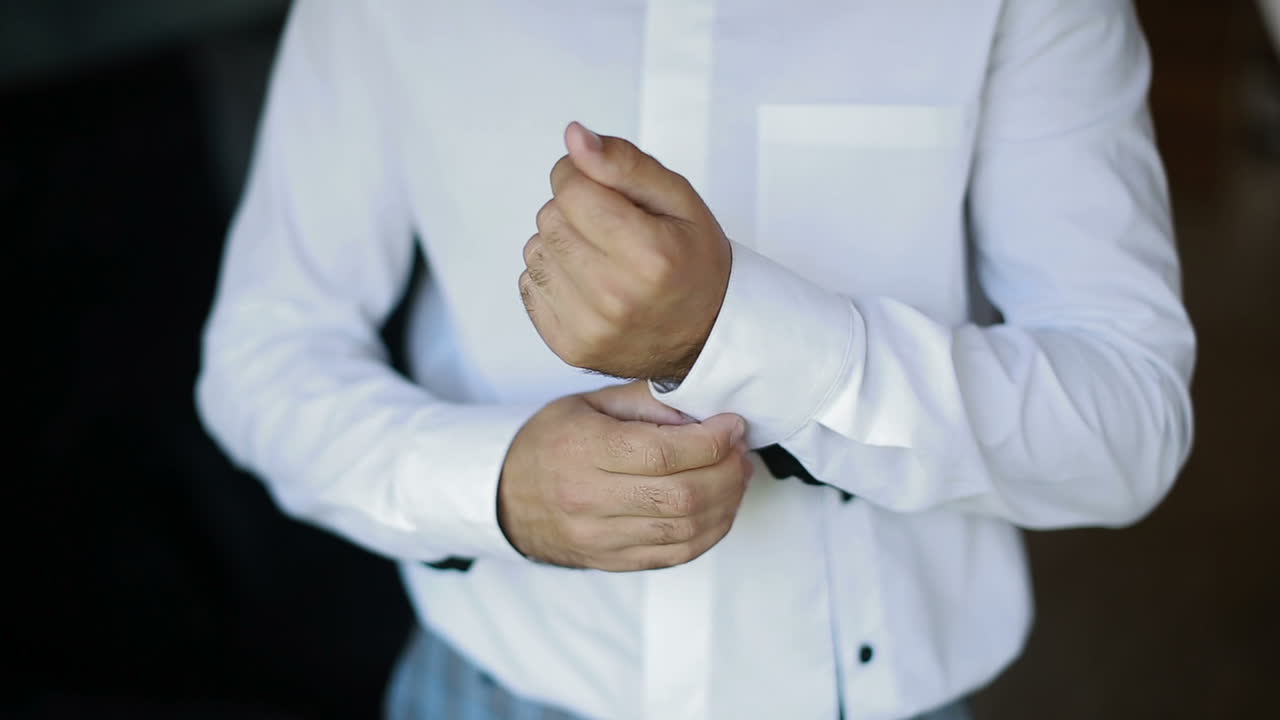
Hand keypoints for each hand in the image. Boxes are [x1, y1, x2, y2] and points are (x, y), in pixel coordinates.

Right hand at [498, 382, 750, 570]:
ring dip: (726, 502)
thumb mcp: (590, 403)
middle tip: (740, 450)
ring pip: (684, 530)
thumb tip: (703, 409)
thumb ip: (647, 400)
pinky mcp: (613, 561)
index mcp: (583, 450)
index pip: (661, 454)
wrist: (507, 496)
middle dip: (726, 471)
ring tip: (736, 475)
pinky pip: (676, 555)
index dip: (711, 441)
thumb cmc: (553, 441)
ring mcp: (600, 537)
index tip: (732, 425)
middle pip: (679, 496)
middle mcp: (588, 499)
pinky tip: (721, 507)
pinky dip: (710, 532)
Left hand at [520, 122, 731, 382]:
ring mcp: (589, 328)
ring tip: (601, 259)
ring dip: (561, 245)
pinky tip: (587, 284)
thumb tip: (575, 137)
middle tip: (612, 230)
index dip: (581, 176)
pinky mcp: (569, 347)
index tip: (604, 190)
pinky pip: (529, 285)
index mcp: (650, 255)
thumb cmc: (694, 263)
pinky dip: (553, 277)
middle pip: (550, 218)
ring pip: (535, 251)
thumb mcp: (679, 199)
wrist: (705, 335)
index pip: (571, 189)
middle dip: (573, 211)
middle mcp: (616, 296)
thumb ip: (625, 163)